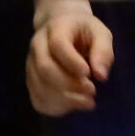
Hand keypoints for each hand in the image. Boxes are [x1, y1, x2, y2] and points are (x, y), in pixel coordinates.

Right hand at [25, 0, 112, 115]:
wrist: (61, 28)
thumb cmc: (84, 32)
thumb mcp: (100, 33)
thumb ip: (103, 51)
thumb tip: (101, 75)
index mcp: (56, 28)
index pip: (57, 44)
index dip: (72, 62)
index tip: (89, 74)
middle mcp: (38, 45)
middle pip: (45, 68)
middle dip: (70, 84)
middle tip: (92, 90)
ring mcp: (31, 64)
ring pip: (40, 87)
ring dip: (66, 99)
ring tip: (87, 100)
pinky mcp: (31, 81)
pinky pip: (38, 100)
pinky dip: (57, 108)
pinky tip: (74, 104)